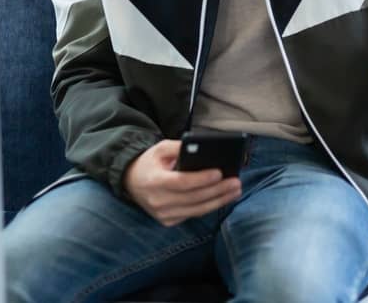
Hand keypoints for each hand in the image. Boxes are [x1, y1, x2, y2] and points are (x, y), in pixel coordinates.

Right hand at [122, 140, 240, 226]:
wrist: (132, 182)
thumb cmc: (151, 162)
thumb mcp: (160, 148)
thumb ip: (179, 146)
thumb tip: (203, 148)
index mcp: (154, 181)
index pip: (181, 182)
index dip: (201, 179)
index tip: (219, 173)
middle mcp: (157, 201)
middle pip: (193, 198)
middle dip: (218, 190)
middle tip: (236, 182)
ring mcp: (162, 214)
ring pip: (197, 210)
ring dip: (219, 201)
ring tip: (235, 190)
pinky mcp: (168, 221)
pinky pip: (193, 214)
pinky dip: (210, 206)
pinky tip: (223, 198)